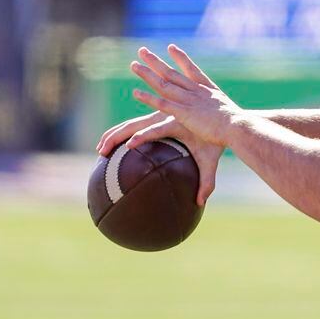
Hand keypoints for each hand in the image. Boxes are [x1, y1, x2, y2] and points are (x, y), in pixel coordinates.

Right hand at [96, 111, 223, 206]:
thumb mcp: (211, 159)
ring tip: (100, 149)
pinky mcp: (156, 116)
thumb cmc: (214, 141)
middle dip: (117, 137)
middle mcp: (164, 117)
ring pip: (131, 123)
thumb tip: (200, 203)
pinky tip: (110, 143)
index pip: (156, 130)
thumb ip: (207, 181)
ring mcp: (158, 115)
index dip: (142, 137)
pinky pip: (135, 123)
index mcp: (177, 124)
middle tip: (102, 152)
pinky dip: (120, 132)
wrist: (219, 117)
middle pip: (135, 124)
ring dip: (113, 134)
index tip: (129, 145)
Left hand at [129, 44, 242, 148]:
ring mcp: (189, 101)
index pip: (193, 69)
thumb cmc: (239, 126)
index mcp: (209, 90)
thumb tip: (230, 117)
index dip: (181, 58)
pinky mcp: (183, 113)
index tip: (171, 47)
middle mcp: (197, 91)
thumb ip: (224, 114)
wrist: (238, 127)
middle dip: (156, 61)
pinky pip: (162, 103)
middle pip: (172, 73)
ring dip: (147, 74)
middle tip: (142, 51)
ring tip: (134, 65)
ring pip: (163, 84)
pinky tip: (136, 93)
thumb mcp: (232, 115)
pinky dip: (148, 98)